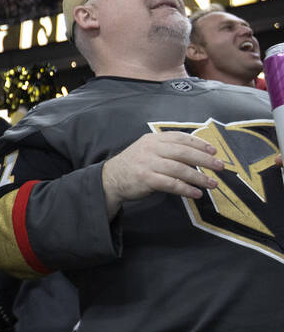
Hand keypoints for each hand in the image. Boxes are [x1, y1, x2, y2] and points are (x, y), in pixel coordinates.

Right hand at [101, 131, 222, 218]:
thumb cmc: (134, 165)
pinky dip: (186, 189)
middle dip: (204, 160)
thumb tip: (196, 155)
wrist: (111, 178)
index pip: (180, 138)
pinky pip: (171, 184)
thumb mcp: (148, 150)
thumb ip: (167, 149)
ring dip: (199, 177)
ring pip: (179, 169)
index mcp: (153, 139)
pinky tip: (196, 193)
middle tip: (220, 167)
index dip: (199, 143)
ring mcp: (148, 163)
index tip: (214, 151)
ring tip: (212, 184)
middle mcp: (151, 149)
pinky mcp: (146, 179)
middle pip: (183, 152)